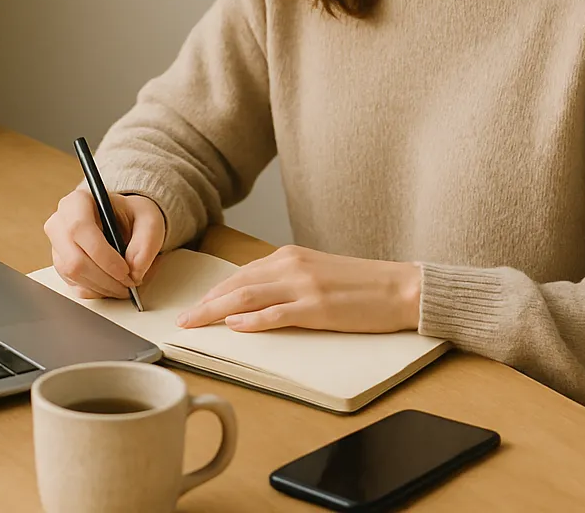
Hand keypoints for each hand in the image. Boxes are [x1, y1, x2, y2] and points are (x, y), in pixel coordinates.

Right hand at [43, 188, 165, 299]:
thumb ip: (146, 243)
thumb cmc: (132, 215)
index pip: (79, 229)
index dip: (102, 255)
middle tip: (128, 282)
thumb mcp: (149, 220)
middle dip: (104, 277)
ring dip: (102, 286)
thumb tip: (134, 271)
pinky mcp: (61, 264)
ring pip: (72, 275)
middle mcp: (61, 222)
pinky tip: (112, 285)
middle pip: (73, 259)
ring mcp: (58, 245)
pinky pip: (73, 285)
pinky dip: (96, 290)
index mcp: (78, 201)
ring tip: (124, 285)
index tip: (124, 269)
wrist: (124, 220)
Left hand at [175, 245, 421, 333]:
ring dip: (216, 312)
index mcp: (291, 255)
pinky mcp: (318, 308)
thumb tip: (255, 299)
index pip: (241, 273)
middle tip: (184, 319)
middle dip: (206, 303)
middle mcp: (293, 265)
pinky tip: (234, 328)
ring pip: (248, 297)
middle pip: (237, 284)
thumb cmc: (362, 285)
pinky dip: (252, 322)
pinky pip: (277, 314)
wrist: (401, 288)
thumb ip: (287, 279)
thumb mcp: (318, 272)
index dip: (214, 291)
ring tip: (195, 324)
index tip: (196, 306)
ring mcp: (305, 286)